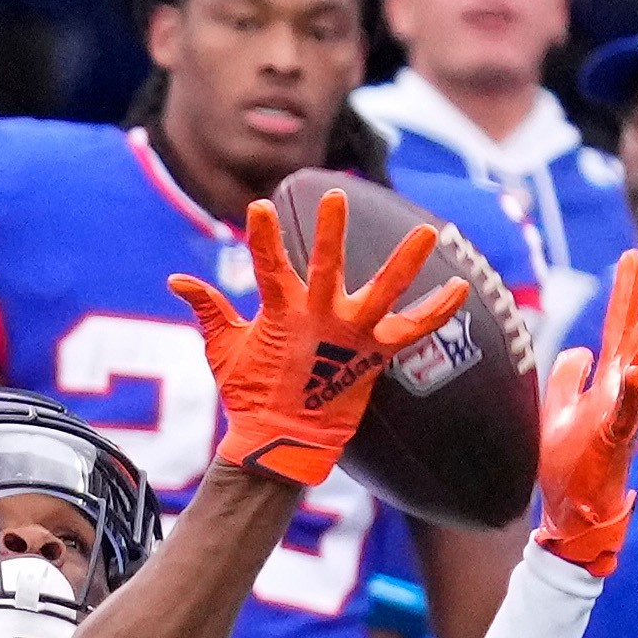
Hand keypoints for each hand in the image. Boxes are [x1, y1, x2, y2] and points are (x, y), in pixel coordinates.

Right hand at [166, 186, 468, 488]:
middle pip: (327, 267)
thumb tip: (177, 280)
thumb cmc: (250, 394)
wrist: (282, 440)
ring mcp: (350, 337)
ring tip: (428, 232)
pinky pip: (413, 332)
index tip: (258, 207)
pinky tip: (460, 287)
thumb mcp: (223, 348)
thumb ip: (208, 308)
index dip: (262, 237)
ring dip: (406, 262)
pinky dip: (437, 311)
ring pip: (383, 293)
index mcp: (281, 314)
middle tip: (335, 196)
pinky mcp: (374, 357)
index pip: (268, 266)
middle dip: (331, 232)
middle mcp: (319, 319)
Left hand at [531, 251, 637, 575]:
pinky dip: (628, 396)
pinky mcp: (613, 443)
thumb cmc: (566, 464)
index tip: (634, 256)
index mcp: (609, 383)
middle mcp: (623, 394)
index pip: (620, 329)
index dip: (627, 294)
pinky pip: (624, 416)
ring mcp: (623, 417)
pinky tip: (632, 374)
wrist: (568, 512)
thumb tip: (578, 350)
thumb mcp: (557, 410)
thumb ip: (568, 378)